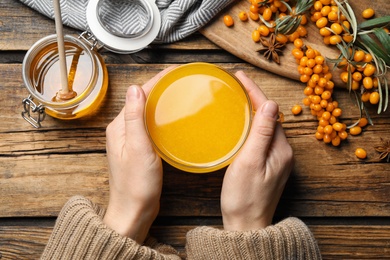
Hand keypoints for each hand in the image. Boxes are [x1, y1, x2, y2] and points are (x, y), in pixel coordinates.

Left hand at [103, 67, 174, 243]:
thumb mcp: (137, 148)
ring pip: (149, 111)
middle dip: (162, 86)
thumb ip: (134, 117)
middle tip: (183, 79)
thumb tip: (134, 87)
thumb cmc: (135, 184)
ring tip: (181, 92)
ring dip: (163, 100)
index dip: (159, 79)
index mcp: (119, 125)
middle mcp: (123, 128)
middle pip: (144, 99)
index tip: (176, 70)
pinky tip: (174, 117)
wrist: (134, 209)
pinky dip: (163, 116)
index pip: (140, 93)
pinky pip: (152, 124)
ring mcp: (131, 138)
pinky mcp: (140, 147)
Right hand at [221, 71, 292, 230]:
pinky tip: (241, 122)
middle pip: (269, 116)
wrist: (247, 225)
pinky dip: (252, 124)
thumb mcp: (250, 163)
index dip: (255, 91)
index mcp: (280, 149)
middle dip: (254, 96)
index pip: (269, 111)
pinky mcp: (268, 165)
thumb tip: (270, 104)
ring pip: (266, 126)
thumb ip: (261, 134)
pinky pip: (262, 137)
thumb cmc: (244, 197)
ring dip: (253, 109)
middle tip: (236, 83)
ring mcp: (276, 159)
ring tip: (237, 96)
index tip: (240, 76)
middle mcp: (282, 151)